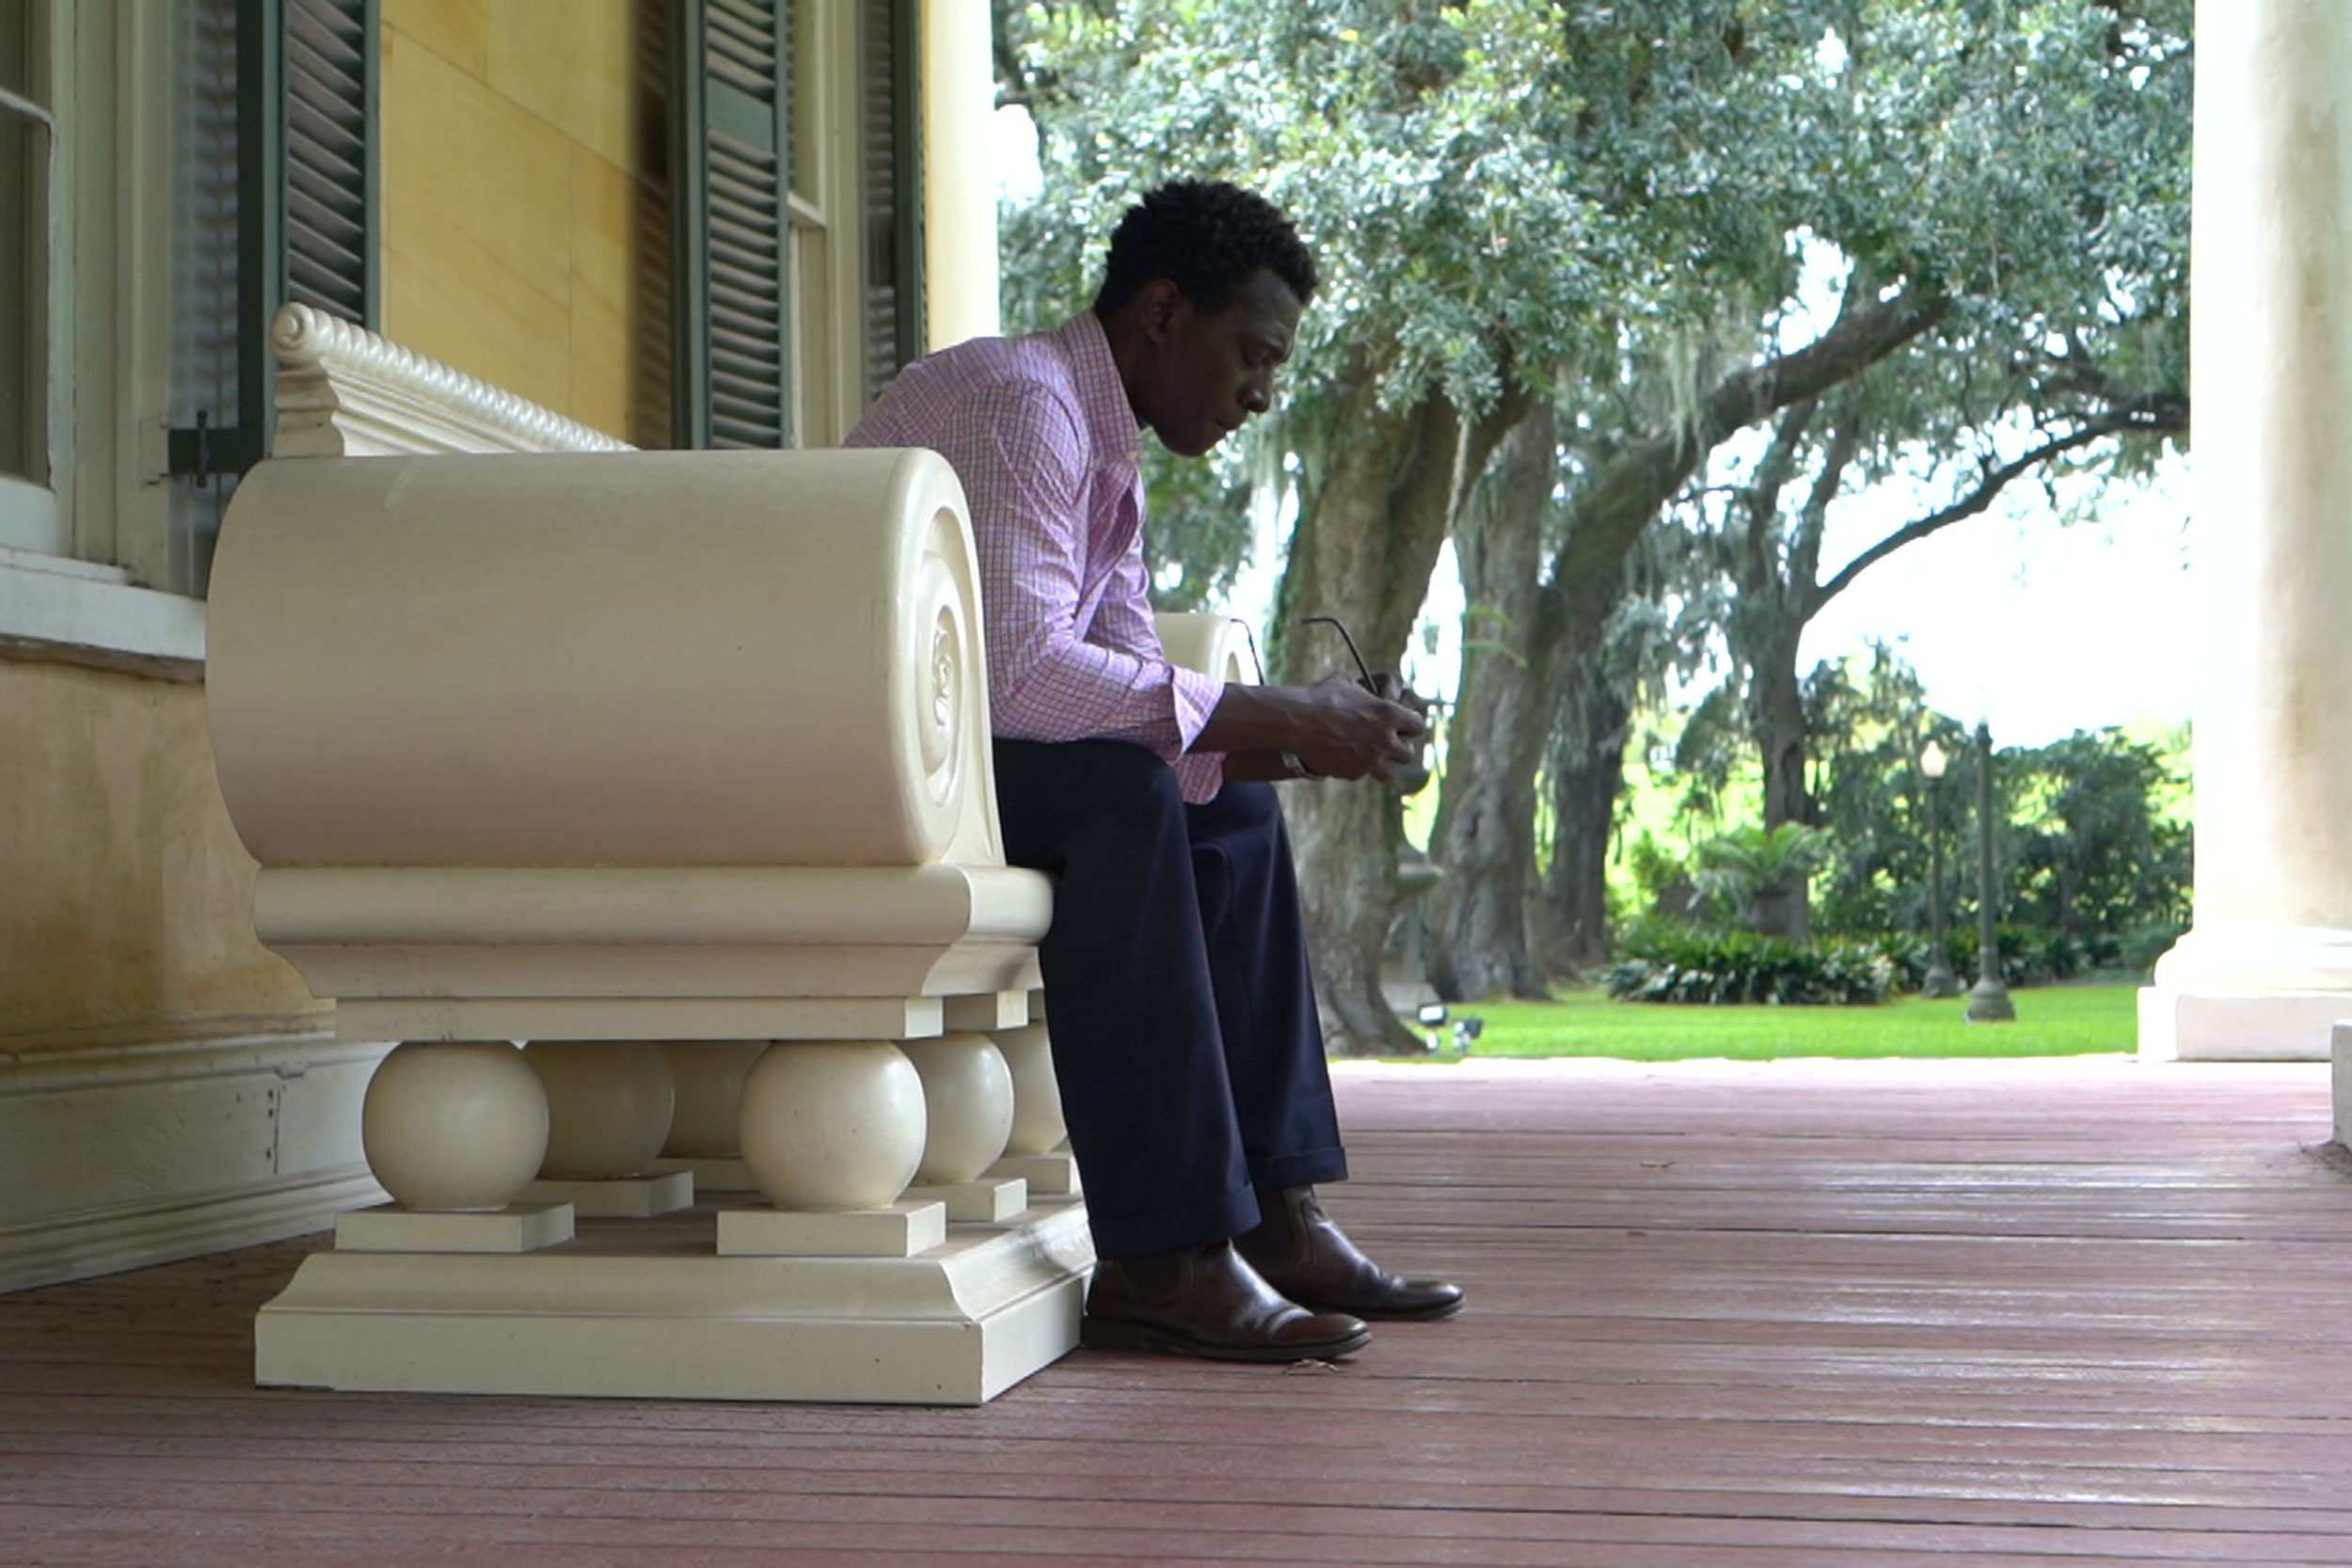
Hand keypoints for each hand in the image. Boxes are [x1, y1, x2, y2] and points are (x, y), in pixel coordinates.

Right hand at [1291, 671, 1428, 780]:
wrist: (1295, 721)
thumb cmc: (1320, 696)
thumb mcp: (1348, 684)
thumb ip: (1366, 693)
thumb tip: (1369, 690)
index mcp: (1389, 714)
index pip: (1417, 725)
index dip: (1409, 724)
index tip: (1402, 724)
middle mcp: (1385, 740)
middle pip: (1407, 753)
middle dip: (1398, 747)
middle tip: (1387, 742)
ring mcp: (1370, 760)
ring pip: (1388, 771)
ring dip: (1382, 764)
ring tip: (1371, 756)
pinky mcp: (1353, 773)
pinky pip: (1362, 774)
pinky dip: (1356, 767)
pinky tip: (1345, 757)